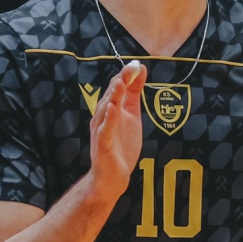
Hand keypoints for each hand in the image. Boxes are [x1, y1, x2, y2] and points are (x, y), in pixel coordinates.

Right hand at [88, 61, 145, 199]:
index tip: (136, 64)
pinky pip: (105, 130)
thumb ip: (134, 93)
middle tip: (130, 68)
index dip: (125, 76)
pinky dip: (108, 119)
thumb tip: (141, 69)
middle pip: (110, 95)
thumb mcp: (131, 115)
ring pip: (105, 110)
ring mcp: (101, 131)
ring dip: (112, 96)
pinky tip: (113, 109)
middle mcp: (103, 117)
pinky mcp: (103, 145)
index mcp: (110, 109)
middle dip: (120, 81)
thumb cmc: (120, 146)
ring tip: (120, 82)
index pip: (116, 88)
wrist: (112, 177)